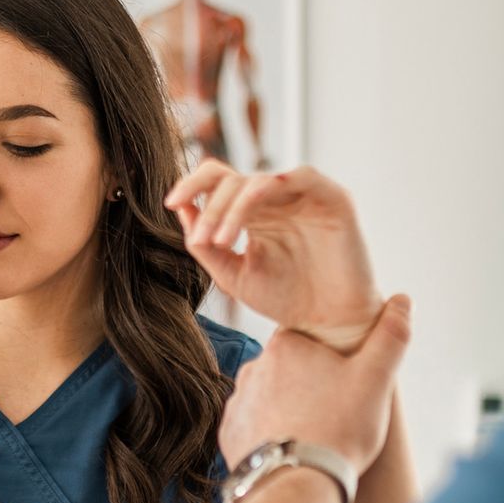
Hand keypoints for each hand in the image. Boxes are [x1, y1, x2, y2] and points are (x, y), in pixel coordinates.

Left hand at [165, 162, 379, 350]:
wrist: (327, 327)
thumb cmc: (284, 301)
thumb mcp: (233, 275)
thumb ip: (205, 245)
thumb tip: (181, 208)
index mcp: (254, 212)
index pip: (218, 181)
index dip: (192, 185)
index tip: (170, 203)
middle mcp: (278, 198)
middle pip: (233, 179)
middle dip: (210, 208)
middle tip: (203, 241)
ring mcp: (305, 195)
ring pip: (258, 179)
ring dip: (232, 207)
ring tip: (221, 241)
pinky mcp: (333, 198)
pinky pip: (297, 176)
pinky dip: (265, 193)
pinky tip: (248, 220)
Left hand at [220, 296, 412, 473]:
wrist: (298, 486)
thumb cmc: (339, 429)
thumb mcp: (375, 380)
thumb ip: (390, 337)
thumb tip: (402, 301)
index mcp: (285, 346)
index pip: (308, 339)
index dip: (330, 358)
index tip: (345, 379)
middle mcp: (253, 368)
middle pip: (288, 369)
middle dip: (309, 385)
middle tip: (335, 412)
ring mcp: (237, 402)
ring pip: (269, 398)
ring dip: (288, 410)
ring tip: (314, 435)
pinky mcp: (229, 435)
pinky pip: (252, 427)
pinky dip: (269, 435)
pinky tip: (291, 450)